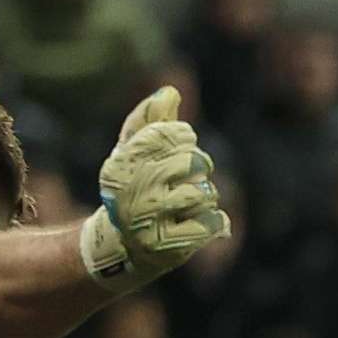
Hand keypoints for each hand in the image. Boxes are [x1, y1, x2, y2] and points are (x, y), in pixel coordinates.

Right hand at [79, 85, 229, 282]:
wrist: (124, 245)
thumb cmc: (134, 190)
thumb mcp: (133, 153)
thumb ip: (150, 121)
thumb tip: (170, 92)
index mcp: (123, 163)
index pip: (168, 133)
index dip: (183, 136)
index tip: (182, 143)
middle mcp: (133, 190)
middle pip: (191, 162)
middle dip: (198, 166)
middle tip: (188, 175)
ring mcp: (150, 219)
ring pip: (203, 193)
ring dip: (204, 196)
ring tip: (189, 203)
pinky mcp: (170, 245)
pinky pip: (212, 222)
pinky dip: (214, 222)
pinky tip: (202, 223)